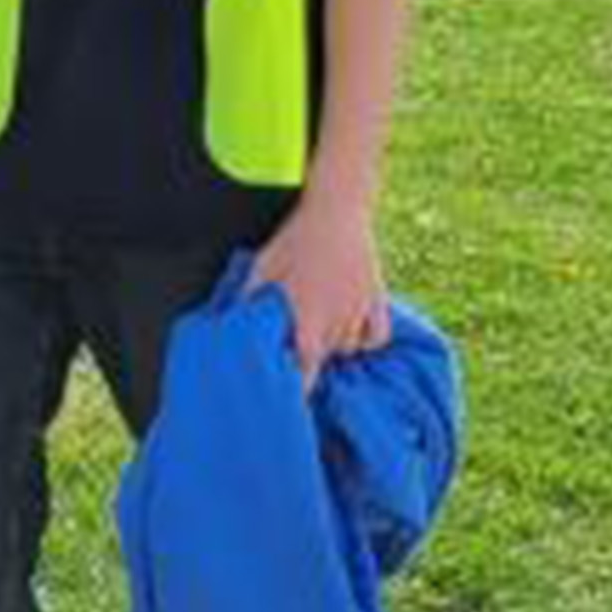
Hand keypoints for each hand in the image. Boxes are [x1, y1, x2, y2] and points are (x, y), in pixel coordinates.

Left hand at [249, 196, 392, 381]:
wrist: (335, 214)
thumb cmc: (293, 243)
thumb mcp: (261, 271)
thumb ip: (249, 304)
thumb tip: (232, 330)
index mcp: (307, 324)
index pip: (305, 374)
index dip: (296, 388)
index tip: (288, 397)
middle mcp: (337, 326)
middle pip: (325, 360)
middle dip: (309, 356)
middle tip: (297, 342)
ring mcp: (360, 315)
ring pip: (348, 350)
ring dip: (333, 345)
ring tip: (318, 322)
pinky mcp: (378, 301)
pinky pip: (376, 338)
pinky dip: (365, 339)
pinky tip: (348, 327)